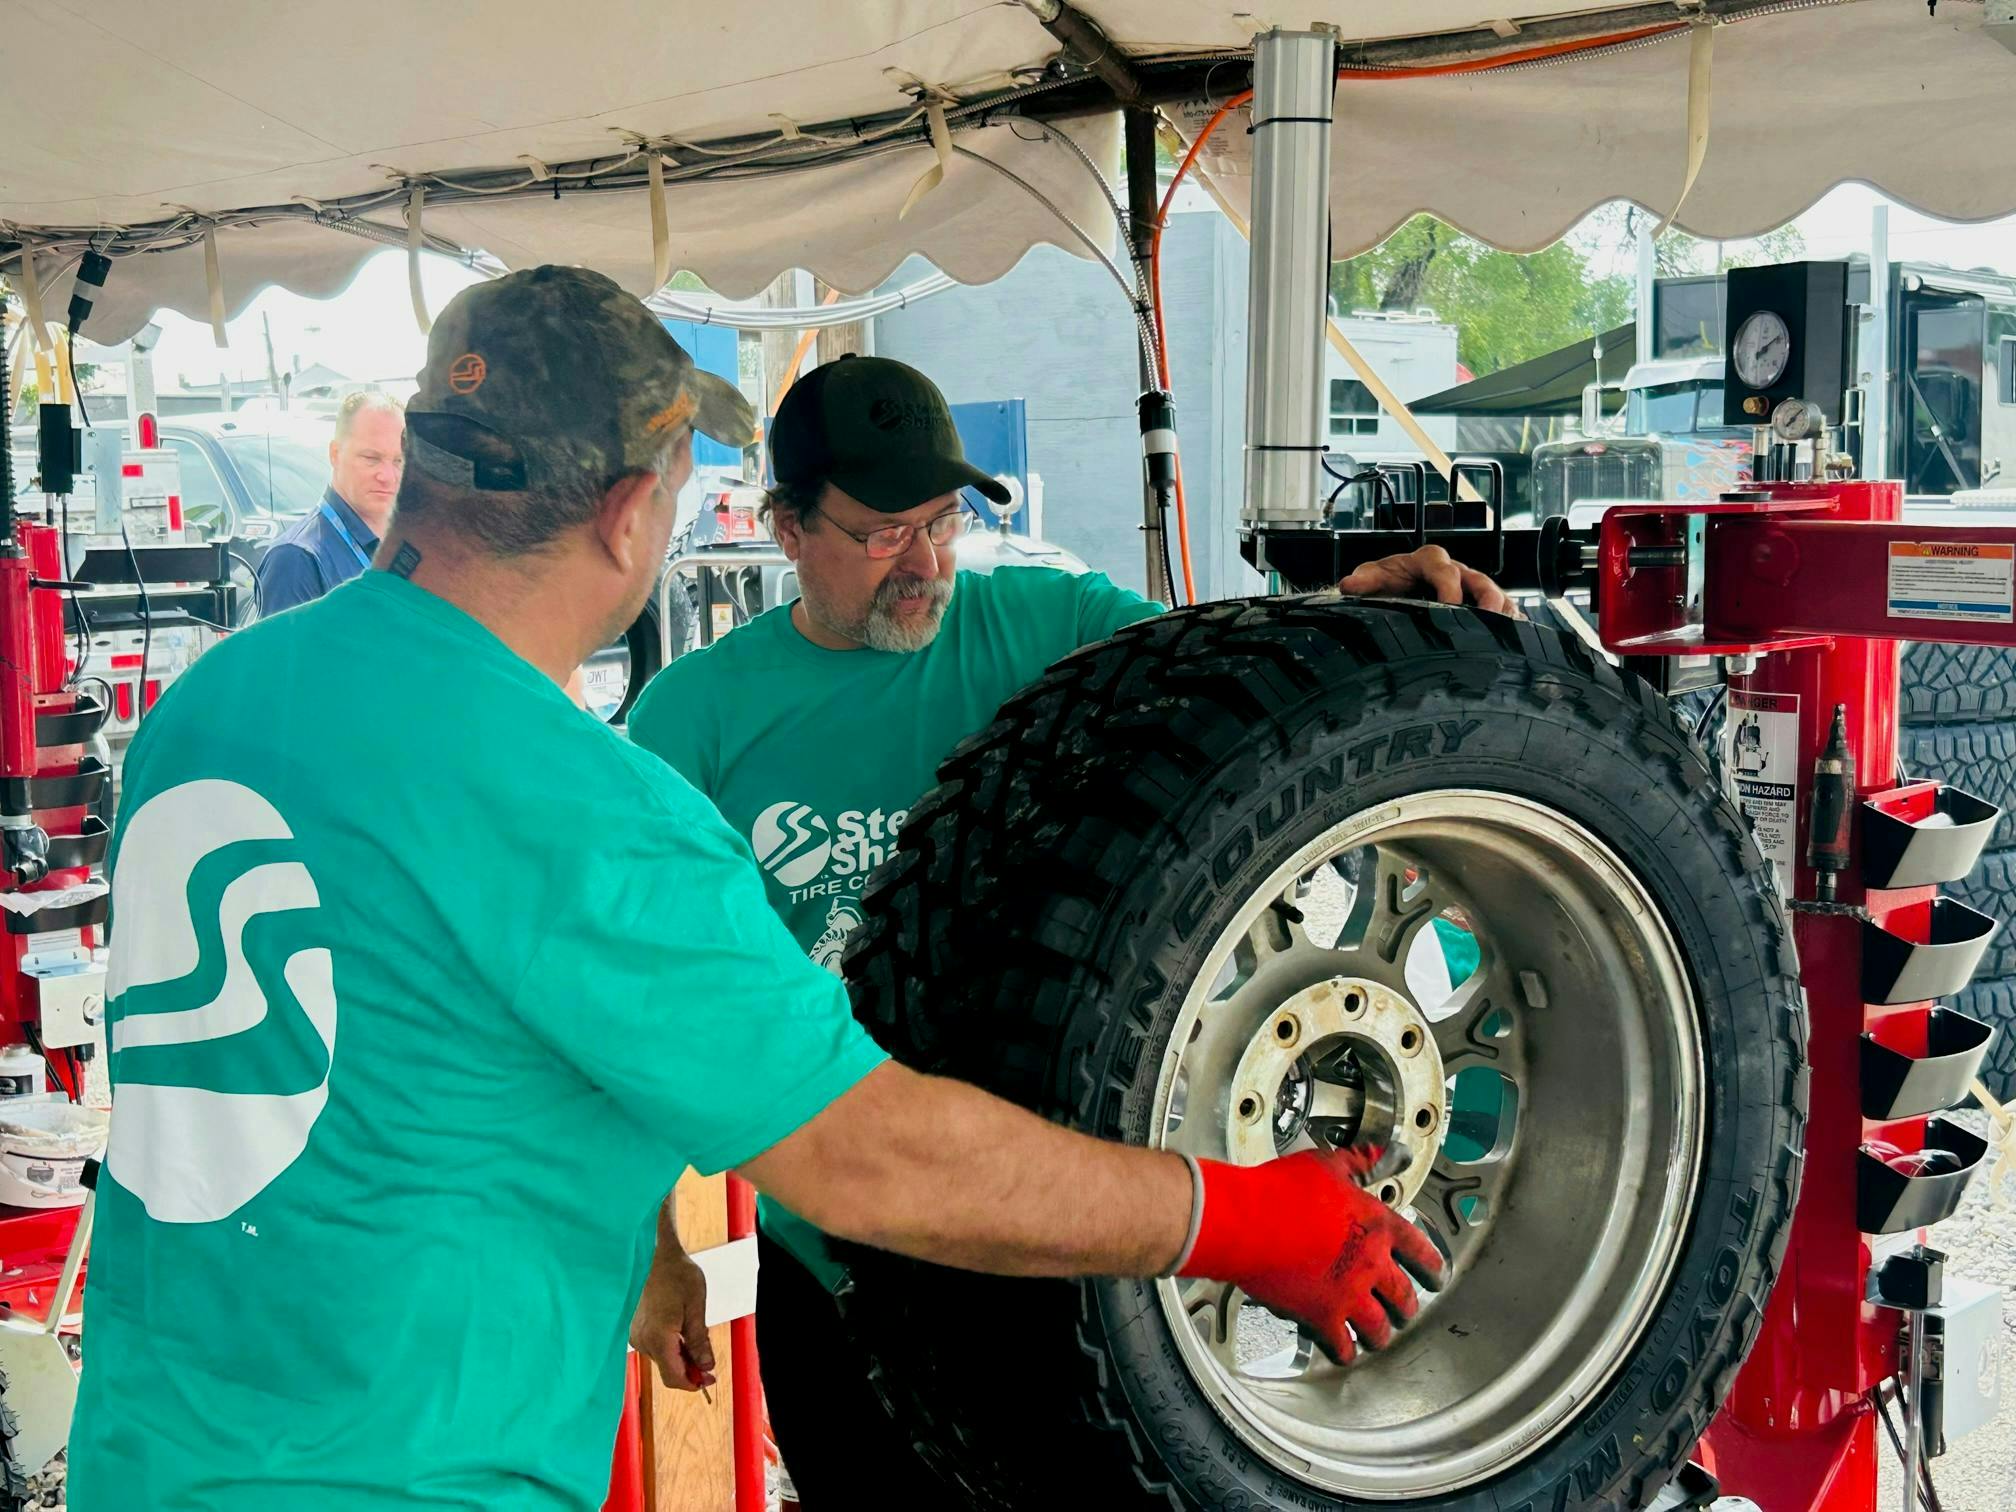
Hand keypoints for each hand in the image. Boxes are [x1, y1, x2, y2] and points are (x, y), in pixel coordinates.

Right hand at [630, 1249, 716, 1391]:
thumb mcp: (695, 1307)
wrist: (652, 1253)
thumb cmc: (676, 1273)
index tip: (709, 1380)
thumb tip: (707, 1366)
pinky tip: (681, 1329)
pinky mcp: (635, 1329)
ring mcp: (636, 1335)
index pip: (674, 1377)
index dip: (693, 1384)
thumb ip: (699, 1340)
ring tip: (696, 1335)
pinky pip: (655, 1347)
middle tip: (709, 1357)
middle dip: (690, 1369)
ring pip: (662, 1359)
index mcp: (658, 1338)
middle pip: (668, 1370)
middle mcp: (642, 1342)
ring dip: (680, 1356)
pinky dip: (670, 1345)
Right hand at [1179, 1147, 1446, 1363]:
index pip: (1419, 1248)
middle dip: (1407, 1305)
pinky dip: (1344, 1351)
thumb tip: (1376, 1154)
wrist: (1248, 1221)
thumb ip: (1356, 1162)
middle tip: (1407, 1309)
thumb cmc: (1281, 1191)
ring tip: (1379, 1337)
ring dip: (1381, 1333)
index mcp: (1377, 1225)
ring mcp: (1348, 1293)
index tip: (1436, 1273)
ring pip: (1379, 1327)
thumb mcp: (1325, 1165)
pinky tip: (1343, 1352)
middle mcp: (1370, 1264)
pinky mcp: (1321, 1315)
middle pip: (1404, 1295)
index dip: (1432, 1263)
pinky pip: (1341, 1344)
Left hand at [1337, 544, 1518, 616]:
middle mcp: (1454, 571)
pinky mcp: (1479, 604)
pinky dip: (1509, 622)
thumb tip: (1349, 585)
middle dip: (1486, 596)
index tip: (1448, 605)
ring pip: (1494, 593)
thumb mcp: (1372, 579)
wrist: (1392, 594)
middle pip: (1478, 578)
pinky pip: (1501, 609)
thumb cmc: (1386, 583)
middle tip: (1488, 616)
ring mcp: (1470, 587)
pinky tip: (1515, 638)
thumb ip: (1363, 581)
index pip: (1443, 567)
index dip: (1448, 585)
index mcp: (1428, 561)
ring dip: (1502, 610)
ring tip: (1508, 629)